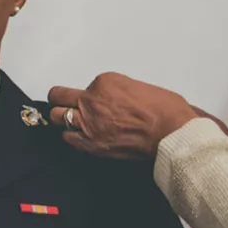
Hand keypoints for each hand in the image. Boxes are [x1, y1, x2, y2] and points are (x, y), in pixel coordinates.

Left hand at [47, 72, 199, 159]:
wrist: (170, 133)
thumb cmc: (162, 110)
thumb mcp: (134, 86)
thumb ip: (112, 92)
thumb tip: (106, 100)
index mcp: (103, 83)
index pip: (79, 86)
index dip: (82, 94)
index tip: (87, 99)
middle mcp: (90, 102)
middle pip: (57, 99)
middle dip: (62, 101)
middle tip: (67, 105)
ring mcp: (88, 124)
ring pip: (58, 118)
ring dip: (65, 119)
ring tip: (75, 123)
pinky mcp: (91, 145)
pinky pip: (68, 139)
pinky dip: (73, 137)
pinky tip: (82, 136)